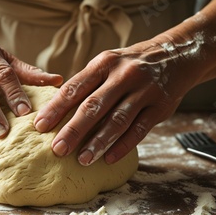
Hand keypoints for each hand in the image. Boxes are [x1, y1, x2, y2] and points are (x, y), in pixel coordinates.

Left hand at [34, 37, 203, 165]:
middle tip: (57, 149)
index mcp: (104, 63)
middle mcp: (123, 75)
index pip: (74, 88)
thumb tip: (56, 110)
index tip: (39, 126)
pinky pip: (139, 129)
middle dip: (73, 129)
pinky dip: (123, 145)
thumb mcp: (108, 63)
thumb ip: (86, 84)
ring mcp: (144, 91)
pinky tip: (109, 158)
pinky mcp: (161, 106)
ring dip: (98, 142)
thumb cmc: (130, 65)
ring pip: (117, 120)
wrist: (176, 55)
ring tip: (82, 159)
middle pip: (94, 106)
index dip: (56, 108)